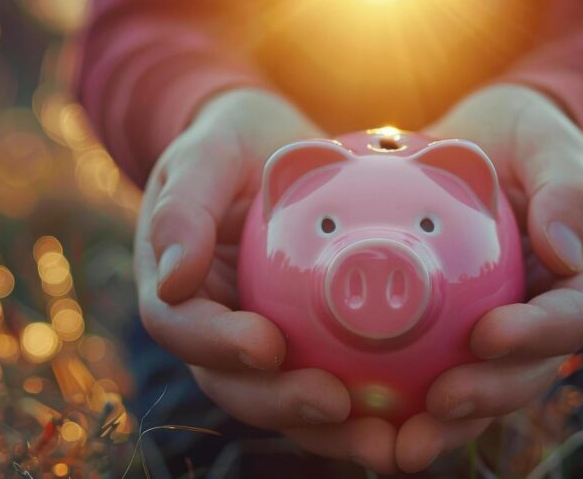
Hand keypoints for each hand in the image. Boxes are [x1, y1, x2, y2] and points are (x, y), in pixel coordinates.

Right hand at [134, 89, 398, 472]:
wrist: (275, 149)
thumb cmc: (234, 142)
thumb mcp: (207, 151)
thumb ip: (184, 205)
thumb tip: (172, 279)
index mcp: (176, 288)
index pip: (184, 328)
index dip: (219, 346)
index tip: (269, 345)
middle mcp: (213, 327)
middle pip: (235, 384)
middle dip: (281, 404)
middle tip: (336, 405)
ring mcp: (258, 342)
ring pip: (284, 400)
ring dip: (329, 430)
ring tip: (384, 441)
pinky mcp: (306, 346)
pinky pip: (331, 382)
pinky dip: (365, 410)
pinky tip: (411, 419)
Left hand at [396, 85, 582, 471]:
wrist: (481, 145)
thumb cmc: (521, 135)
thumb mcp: (547, 138)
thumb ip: (565, 182)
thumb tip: (564, 250)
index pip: (576, 314)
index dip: (539, 335)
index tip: (488, 335)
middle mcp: (548, 315)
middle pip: (530, 370)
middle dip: (489, 396)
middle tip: (440, 403)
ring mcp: (503, 331)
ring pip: (484, 388)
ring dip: (447, 424)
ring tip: (402, 443)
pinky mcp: (456, 338)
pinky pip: (435, 373)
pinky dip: (405, 403)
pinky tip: (364, 420)